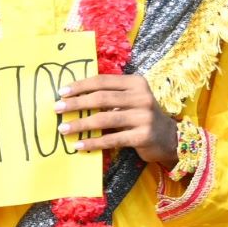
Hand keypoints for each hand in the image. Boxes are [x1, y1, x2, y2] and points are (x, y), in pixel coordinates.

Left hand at [57, 72, 179, 163]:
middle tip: (57, 108)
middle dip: (76, 103)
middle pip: (101, 98)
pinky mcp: (143, 136)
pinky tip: (79, 145)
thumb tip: (73, 98)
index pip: (102, 81)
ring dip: (80, 124)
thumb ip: (109, 96)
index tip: (61, 92)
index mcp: (136, 83)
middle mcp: (141, 97)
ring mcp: (143, 117)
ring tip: (63, 129)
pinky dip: (93, 143)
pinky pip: (112, 139)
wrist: (170, 138)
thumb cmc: (142, 116)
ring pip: (104, 119)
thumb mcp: (130, 100)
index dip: (80, 86)